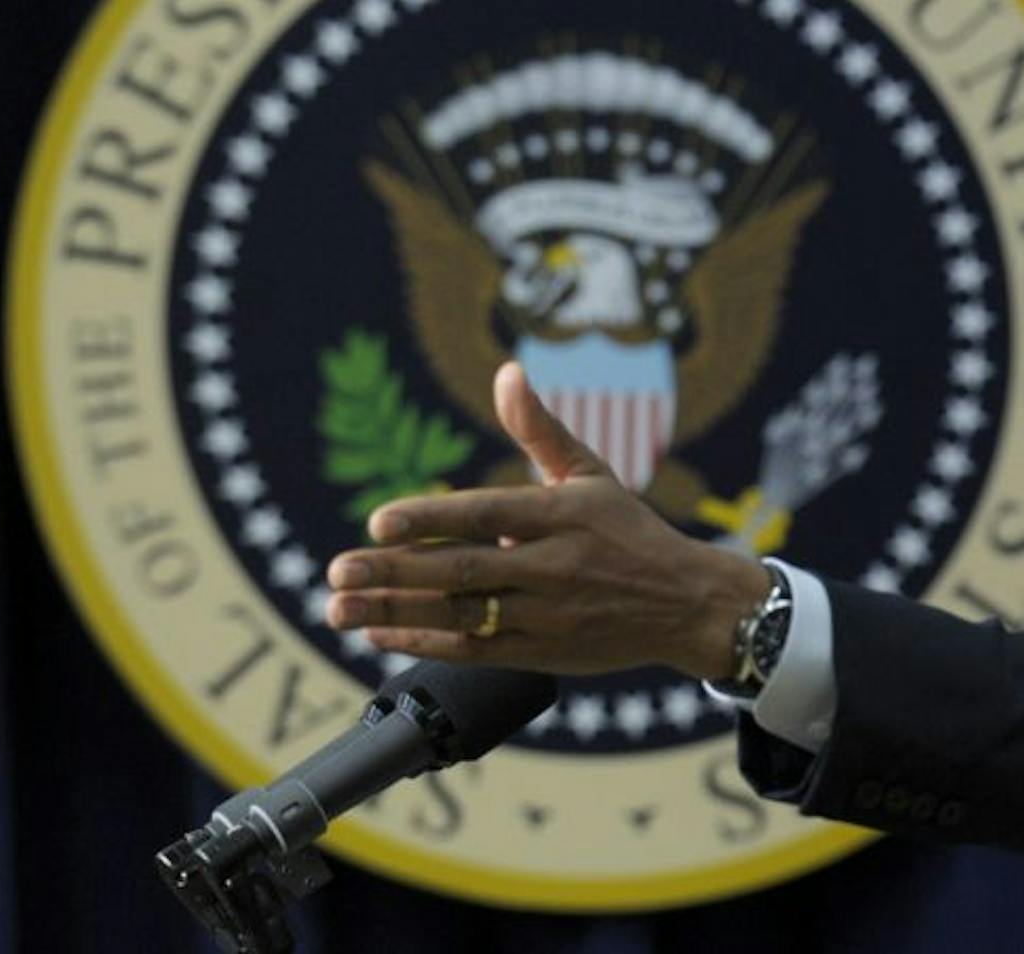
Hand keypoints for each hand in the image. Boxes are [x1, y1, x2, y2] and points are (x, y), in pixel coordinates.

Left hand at [324, 362, 770, 677]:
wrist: (687, 604)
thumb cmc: (630, 532)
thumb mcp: (591, 474)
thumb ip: (539, 429)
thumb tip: (507, 372)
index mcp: (562, 516)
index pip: (486, 515)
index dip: (430, 518)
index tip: (377, 522)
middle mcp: (553, 567)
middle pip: (461, 570)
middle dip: (393, 571)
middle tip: (336, 569)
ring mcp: (546, 614)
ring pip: (460, 615)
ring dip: (393, 611)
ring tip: (338, 607)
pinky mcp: (542, 652)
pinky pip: (473, 650)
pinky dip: (423, 643)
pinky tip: (380, 632)